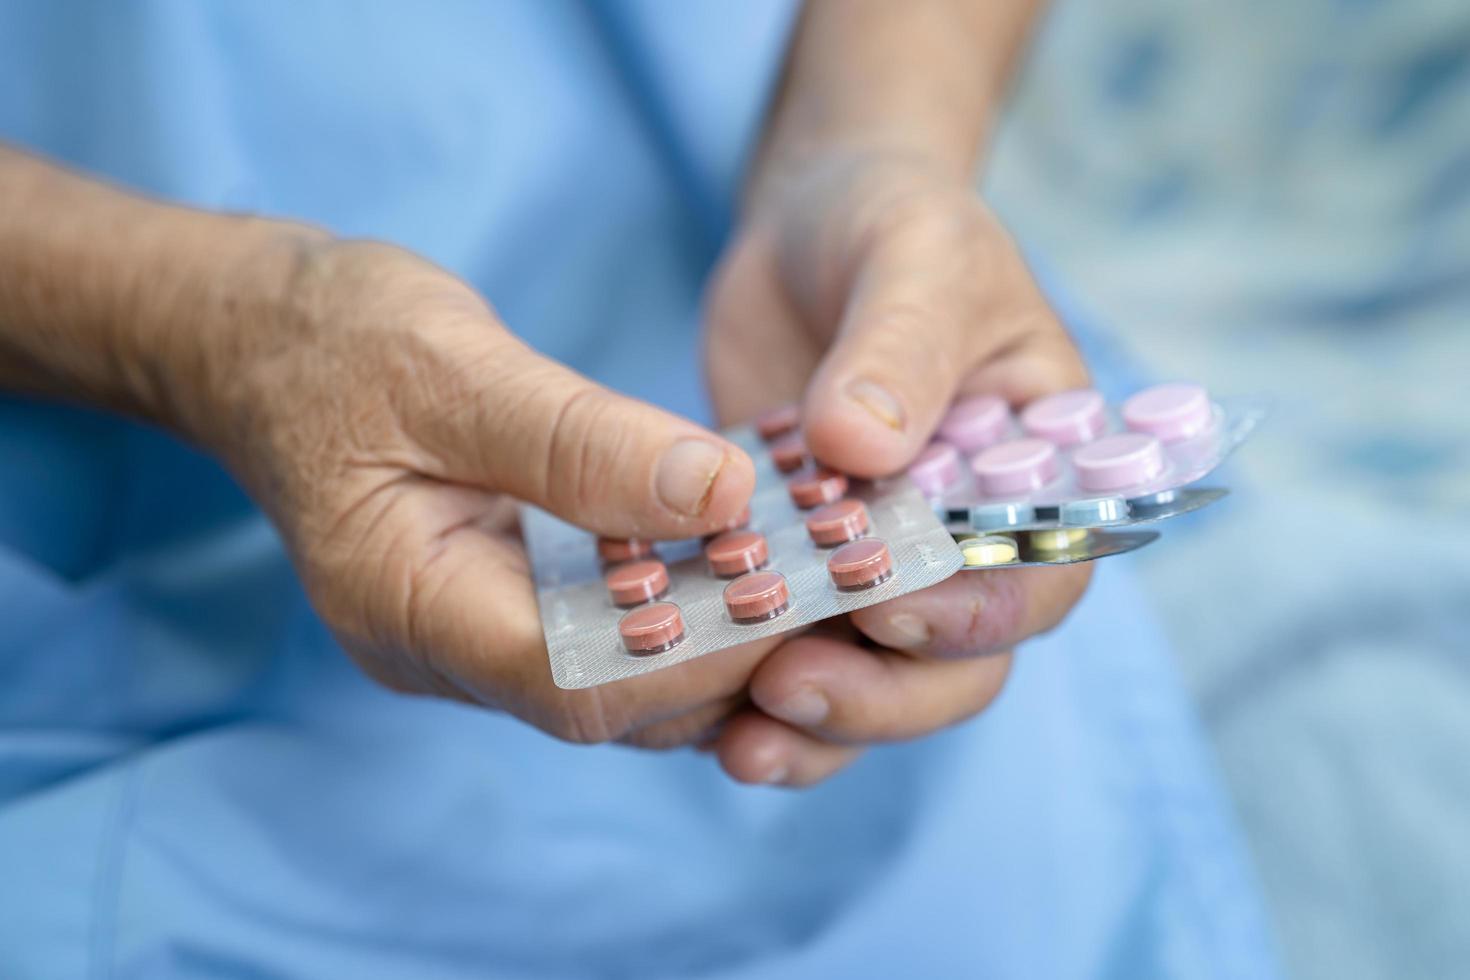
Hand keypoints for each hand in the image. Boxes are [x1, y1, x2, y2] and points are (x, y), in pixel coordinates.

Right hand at [190, 236, 782, 746]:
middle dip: (732, 656)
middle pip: (614, 704)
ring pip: (623, 684)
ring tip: (819, 575)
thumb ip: (579, 441)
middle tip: (842, 588)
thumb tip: (720, 497)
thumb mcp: (450, 364)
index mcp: (405, 605)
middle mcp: (441, 650)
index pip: (576, 682)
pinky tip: (749, 558)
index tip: (798, 592)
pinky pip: (611, 638)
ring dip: (722, 639)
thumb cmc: (334, 340)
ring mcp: (470, 638)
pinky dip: (685, 607)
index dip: (698, 653)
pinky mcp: (503, 606)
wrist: (260, 339)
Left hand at [703, 149, 1092, 784]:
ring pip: (874, 683)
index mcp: (1035, 473)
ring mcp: (880, 563)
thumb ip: (900, 346)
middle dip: (883, 694)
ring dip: (817, 724)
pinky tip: (698, 710)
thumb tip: (862, 447)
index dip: (975, 613)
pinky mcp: (796, 568)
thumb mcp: (913, 256)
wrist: (816, 221)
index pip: (1037, 577)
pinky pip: (788, 649)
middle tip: (787, 687)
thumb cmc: (894, 222)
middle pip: (957, 664)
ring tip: (739, 742)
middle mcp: (966, 538)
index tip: (886, 610)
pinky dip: (750, 691)